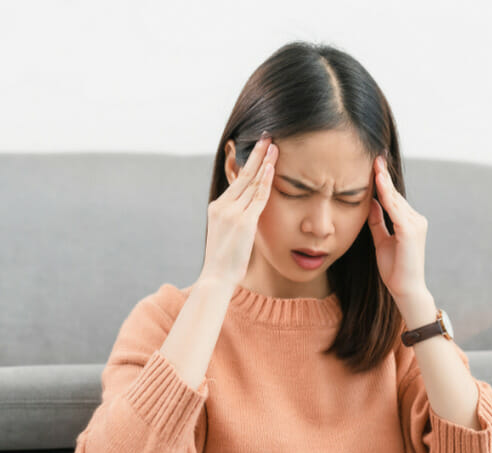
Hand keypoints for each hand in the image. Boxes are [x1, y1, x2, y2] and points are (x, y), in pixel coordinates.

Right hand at [199, 134, 277, 286]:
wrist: (217, 276)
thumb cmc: (226, 261)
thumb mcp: (230, 235)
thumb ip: (239, 220)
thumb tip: (252, 216)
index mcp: (218, 207)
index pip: (237, 181)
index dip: (249, 164)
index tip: (258, 150)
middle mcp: (223, 205)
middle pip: (243, 175)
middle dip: (256, 154)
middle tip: (266, 137)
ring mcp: (232, 212)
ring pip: (251, 182)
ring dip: (264, 162)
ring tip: (274, 145)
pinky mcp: (243, 221)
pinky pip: (258, 197)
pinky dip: (266, 181)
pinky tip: (272, 167)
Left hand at [368, 155, 428, 301]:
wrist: (406, 290)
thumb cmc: (395, 270)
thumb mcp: (382, 241)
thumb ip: (377, 221)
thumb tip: (370, 202)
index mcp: (409, 223)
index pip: (394, 199)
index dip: (384, 182)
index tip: (375, 165)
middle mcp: (416, 220)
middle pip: (395, 195)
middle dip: (384, 177)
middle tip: (374, 156)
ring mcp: (415, 224)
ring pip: (395, 199)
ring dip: (384, 181)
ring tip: (375, 163)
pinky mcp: (410, 230)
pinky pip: (395, 208)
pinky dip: (387, 194)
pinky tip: (379, 182)